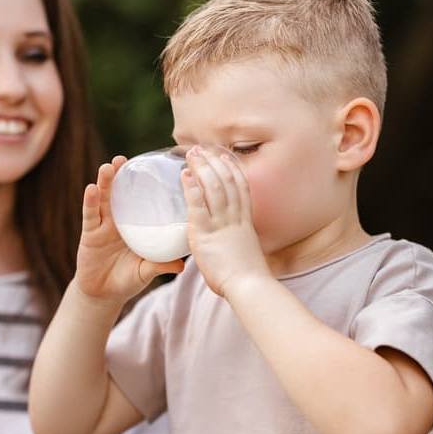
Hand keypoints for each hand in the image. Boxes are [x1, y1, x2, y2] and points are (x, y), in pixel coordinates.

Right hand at [75, 156, 184, 305]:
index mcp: (135, 226)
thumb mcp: (147, 271)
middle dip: (119, 176)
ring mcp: (103, 226)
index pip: (139, 200)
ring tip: (108, 167)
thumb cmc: (127, 279)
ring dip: (104, 182)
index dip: (142, 185)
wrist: (104, 294)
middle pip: (118, 193)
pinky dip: (90, 202)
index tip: (150, 167)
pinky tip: (90, 188)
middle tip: (123, 160)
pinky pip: (90, 215)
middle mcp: (118, 221)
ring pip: (103, 200)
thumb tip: (182, 265)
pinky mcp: (90, 234)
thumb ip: (160, 265)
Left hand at [181, 145, 270, 297]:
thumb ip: (233, 245)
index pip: (241, 188)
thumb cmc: (246, 279)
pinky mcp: (206, 233)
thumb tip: (226, 247)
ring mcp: (222, 223)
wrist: (249, 286)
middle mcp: (235, 218)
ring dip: (201, 167)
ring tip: (190, 153)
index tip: (224, 155)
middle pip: (227, 181)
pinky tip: (184, 175)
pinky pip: (198, 205)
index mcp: (245, 222)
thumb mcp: (243, 254)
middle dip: (214, 162)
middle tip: (201, 147)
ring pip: (214, 187)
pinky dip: (191, 187)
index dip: (232, 169)